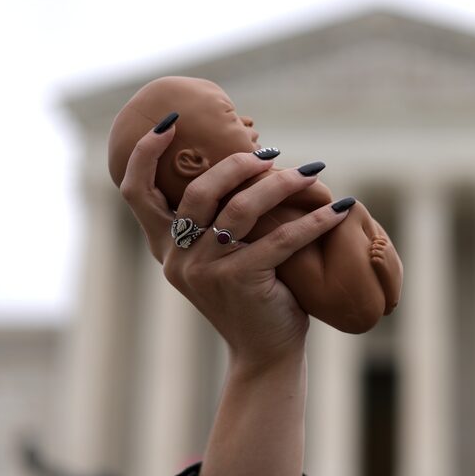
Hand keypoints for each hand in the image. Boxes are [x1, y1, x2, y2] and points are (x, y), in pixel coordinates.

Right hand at [118, 120, 350, 371]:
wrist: (265, 353)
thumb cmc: (252, 297)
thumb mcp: (222, 258)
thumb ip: (216, 221)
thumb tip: (244, 163)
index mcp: (165, 248)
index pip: (135, 193)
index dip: (144, 152)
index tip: (169, 122)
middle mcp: (177, 258)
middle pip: (199, 191)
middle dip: (237, 164)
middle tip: (271, 155)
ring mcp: (205, 271)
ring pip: (241, 208)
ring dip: (281, 184)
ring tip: (312, 172)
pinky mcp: (240, 281)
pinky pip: (280, 238)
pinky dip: (314, 221)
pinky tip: (339, 210)